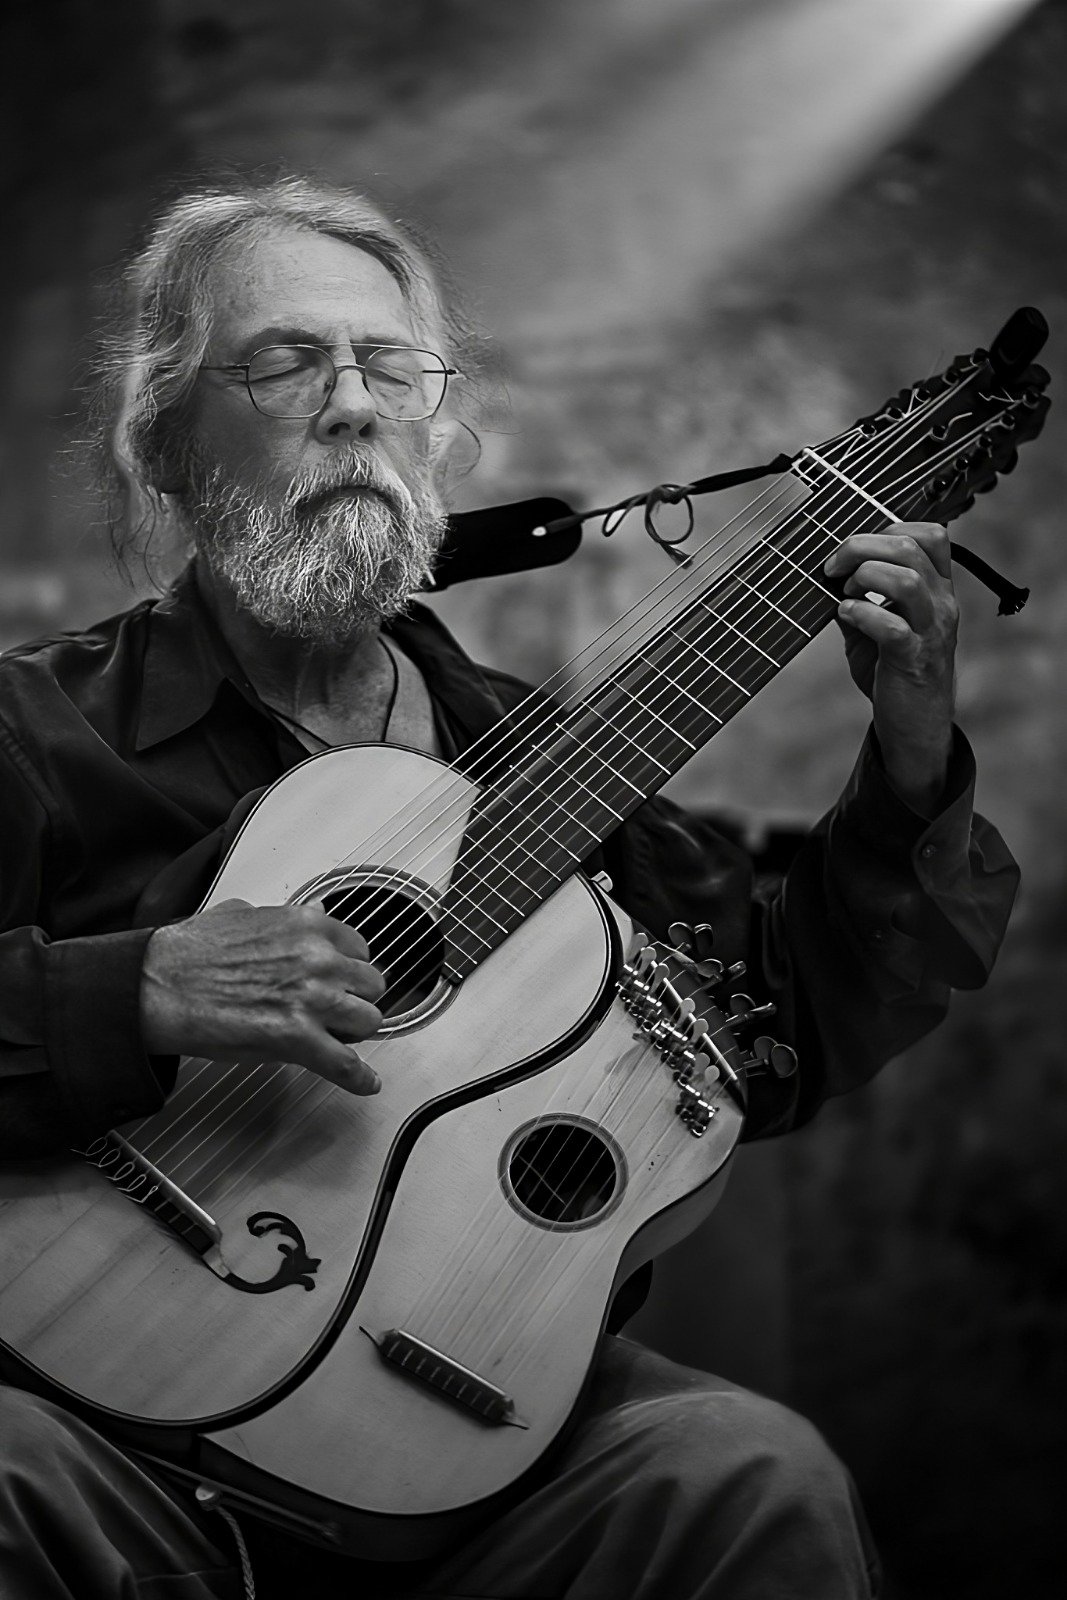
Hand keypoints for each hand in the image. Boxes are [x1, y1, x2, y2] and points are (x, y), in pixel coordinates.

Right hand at [140, 898, 385, 1092]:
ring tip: (337, 1039)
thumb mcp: (240, 913)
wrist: (158, 985)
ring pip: (367, 1021)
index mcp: (306, 926)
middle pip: (370, 985)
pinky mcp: (298, 1038)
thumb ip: (282, 917)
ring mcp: (312, 999)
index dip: (349, 968)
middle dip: (355, 999)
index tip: (343, 978)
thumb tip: (303, 914)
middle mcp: (318, 959)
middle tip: (336, 1010)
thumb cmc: (187, 953)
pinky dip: (358, 1078)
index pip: (359, 948)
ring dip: (353, 1032)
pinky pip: (346, 1064)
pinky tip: (365, 1083)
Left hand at [823, 522, 958, 815]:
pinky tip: (846, 616)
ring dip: (865, 577)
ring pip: (907, 580)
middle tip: (833, 569)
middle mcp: (941, 603)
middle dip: (861, 547)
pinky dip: (861, 613)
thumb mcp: (877, 625)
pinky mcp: (913, 659)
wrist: (913, 723)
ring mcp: (931, 631)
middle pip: (910, 548)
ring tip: (844, 593)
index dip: (887, 528)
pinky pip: (892, 626)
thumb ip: (859, 595)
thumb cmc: (893, 670)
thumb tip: (827, 571)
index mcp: (937, 588)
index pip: (930, 534)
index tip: (852, 550)